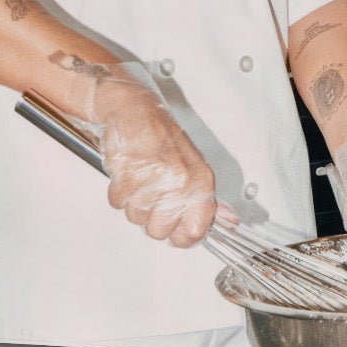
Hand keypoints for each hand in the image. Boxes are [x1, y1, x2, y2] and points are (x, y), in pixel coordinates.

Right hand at [84, 65, 219, 248]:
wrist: (136, 110)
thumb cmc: (163, 139)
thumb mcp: (193, 167)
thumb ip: (204, 200)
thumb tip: (229, 223)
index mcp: (201, 181)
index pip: (194, 232)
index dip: (180, 236)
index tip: (174, 230)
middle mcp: (180, 181)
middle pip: (158, 231)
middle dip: (151, 218)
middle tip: (152, 195)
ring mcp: (154, 179)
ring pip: (135, 218)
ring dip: (133, 203)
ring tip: (140, 180)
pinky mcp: (128, 174)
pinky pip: (118, 203)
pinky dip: (118, 192)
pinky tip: (128, 175)